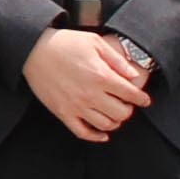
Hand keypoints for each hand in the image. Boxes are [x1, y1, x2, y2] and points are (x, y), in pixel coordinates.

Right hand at [22, 27, 150, 143]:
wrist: (34, 50)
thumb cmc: (64, 43)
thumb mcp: (95, 42)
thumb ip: (117, 60)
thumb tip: (133, 76)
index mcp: (101, 76)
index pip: (130, 94)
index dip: (141, 99)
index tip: (145, 100)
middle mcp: (90, 94)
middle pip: (121, 113)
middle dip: (129, 110)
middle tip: (128, 106)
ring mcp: (76, 106)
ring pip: (105, 125)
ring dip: (115, 122)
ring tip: (116, 115)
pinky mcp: (63, 112)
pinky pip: (83, 132)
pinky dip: (96, 136)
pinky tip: (102, 134)